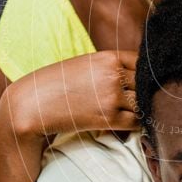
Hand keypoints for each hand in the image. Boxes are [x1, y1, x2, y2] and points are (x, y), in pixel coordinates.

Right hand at [4, 50, 139, 136]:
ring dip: (143, 108)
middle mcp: (113, 75)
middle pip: (146, 83)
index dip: (146, 73)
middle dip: (147, 92)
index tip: (146, 81)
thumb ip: (110, 67)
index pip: (143, 62)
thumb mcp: (86, 64)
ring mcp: (112, 97)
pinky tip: (129, 122)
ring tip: (137, 112)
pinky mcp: (109, 119)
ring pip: (143, 103)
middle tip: (146, 99)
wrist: (34, 103)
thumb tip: (136, 75)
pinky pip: (136, 122)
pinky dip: (137, 123)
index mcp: (108, 57)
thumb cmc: (59, 83)